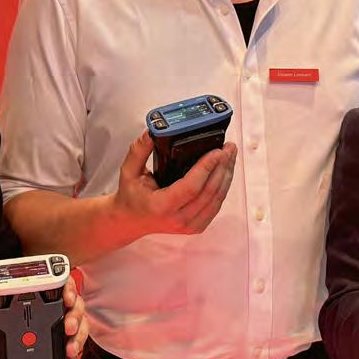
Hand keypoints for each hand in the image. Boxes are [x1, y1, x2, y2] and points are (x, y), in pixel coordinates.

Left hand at [0, 276, 88, 358]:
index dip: (68, 288)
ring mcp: (62, 323)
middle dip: (74, 317)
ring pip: (79, 325)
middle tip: (68, 326)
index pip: (62, 283)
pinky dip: (73, 352)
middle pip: (75, 305)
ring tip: (69, 349)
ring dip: (77, 337)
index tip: (66, 297)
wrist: (8, 330)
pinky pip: (75, 344)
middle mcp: (57, 305)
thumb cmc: (3, 313)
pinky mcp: (63, 340)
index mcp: (43, 291)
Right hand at [113, 130, 236, 236]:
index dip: (207, 168)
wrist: (131, 221)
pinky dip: (223, 186)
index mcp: (161, 206)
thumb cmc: (131, 196)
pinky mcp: (196, 226)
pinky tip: (225, 171)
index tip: (217, 151)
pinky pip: (216, 205)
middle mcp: (178, 219)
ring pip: (217, 199)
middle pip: (210, 192)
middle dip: (223, 167)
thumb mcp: (128, 171)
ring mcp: (189, 225)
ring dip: (227, 175)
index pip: (191, 187)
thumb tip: (153, 131)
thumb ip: (138, 150)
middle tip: (229, 147)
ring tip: (230, 155)